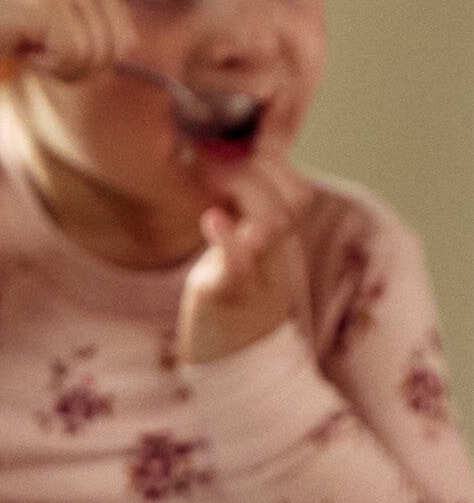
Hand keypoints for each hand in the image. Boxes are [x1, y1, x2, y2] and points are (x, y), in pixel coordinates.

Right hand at [0, 0, 133, 82]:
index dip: (93, 61)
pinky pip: (71, 53)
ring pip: (93, 52)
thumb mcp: (55, 14)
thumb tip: (129, 45)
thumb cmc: (3, 20)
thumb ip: (91, 23)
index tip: (56, 55)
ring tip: (34, 56)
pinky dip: (49, 66)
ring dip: (63, 69)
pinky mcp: (45, 1)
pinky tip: (26, 54)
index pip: (124, 36)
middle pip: (114, 47)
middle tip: (46, 62)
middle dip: (80, 68)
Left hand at [178, 155, 310, 363]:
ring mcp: (256, 277)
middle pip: (293, 201)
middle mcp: (275, 256)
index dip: (271, 158)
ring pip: (275, 226)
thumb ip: (236, 216)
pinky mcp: (227, 299)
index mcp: (277, 241)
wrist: (223, 363)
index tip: (233, 139)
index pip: (294, 189)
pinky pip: (240, 269)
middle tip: (214, 154)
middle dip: (260, 169)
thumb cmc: (224, 299)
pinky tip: (211, 219)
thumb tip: (216, 163)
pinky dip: (229, 241)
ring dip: (244, 193)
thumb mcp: (235, 252)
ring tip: (209, 176)